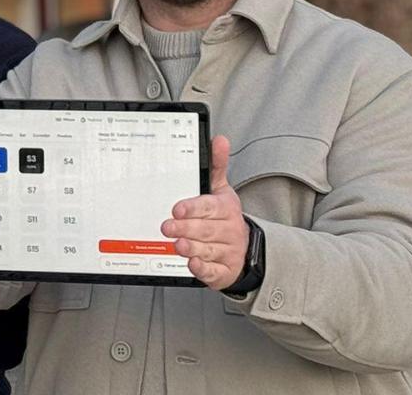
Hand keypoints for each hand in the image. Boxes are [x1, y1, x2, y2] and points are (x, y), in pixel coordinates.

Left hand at [161, 134, 247, 290]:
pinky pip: (214, 272)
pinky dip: (203, 269)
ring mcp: (228, 252)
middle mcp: (229, 231)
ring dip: (192, 248)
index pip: (210, 207)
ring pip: (209, 250)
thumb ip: (216, 166)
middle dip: (186, 228)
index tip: (177, 208)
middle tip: (167, 226)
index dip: (193, 208)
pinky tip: (192, 263)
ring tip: (177, 245)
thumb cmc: (223, 216)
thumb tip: (219, 139)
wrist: (244, 248)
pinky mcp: (224, 271)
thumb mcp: (220, 190)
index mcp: (226, 209)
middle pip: (206, 229)